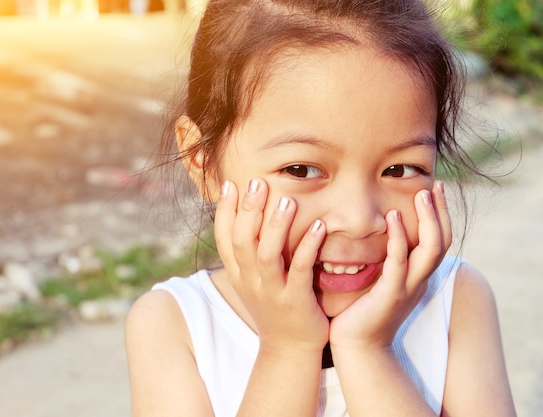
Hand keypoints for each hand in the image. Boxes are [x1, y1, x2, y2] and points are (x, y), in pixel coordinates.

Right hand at [213, 178, 328, 353]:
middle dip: (249, 210)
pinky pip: (300, 270)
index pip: (223, 238)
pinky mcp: (296, 301)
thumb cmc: (273, 305)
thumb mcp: (252, 279)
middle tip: (258, 182)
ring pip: (267, 255)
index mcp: (238, 273)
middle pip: (242, 241)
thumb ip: (248, 251)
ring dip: (277, 226)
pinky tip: (319, 225)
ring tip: (287, 201)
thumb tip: (246, 213)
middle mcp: (250, 281)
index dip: (224, 211)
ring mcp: (272, 292)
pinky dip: (308, 246)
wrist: (289, 348)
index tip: (230, 184)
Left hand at [329, 182, 451, 349]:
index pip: (439, 240)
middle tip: (435, 185)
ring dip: (428, 220)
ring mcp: (408, 288)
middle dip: (441, 211)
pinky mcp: (390, 295)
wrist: (357, 346)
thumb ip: (386, 260)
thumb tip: (379, 231)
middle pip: (442, 241)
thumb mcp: (380, 281)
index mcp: (418, 276)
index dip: (440, 215)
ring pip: (430, 249)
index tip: (434, 188)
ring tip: (421, 194)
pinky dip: (398, 238)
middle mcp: (419, 281)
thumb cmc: (364, 311)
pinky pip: (399, 262)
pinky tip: (392, 217)